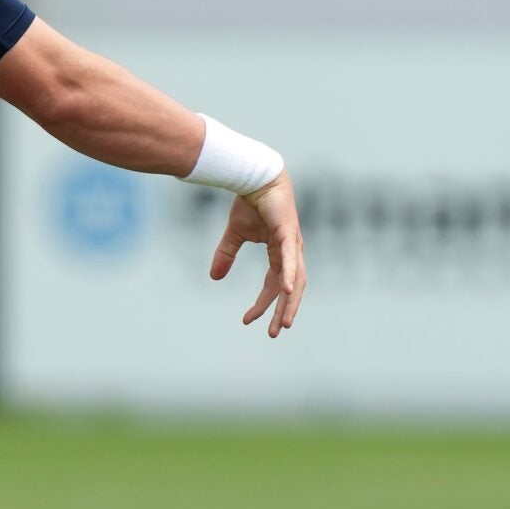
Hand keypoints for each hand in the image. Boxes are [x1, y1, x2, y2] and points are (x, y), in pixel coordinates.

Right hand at [210, 172, 305, 337]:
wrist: (254, 175)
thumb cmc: (249, 201)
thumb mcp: (234, 234)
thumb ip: (226, 255)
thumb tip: (214, 278)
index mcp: (280, 253)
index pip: (273, 285)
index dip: (262, 303)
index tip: (247, 320)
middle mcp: (290, 251)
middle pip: (290, 289)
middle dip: (283, 312)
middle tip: (276, 333)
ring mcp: (292, 243)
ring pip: (295, 280)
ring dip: (290, 302)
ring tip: (285, 322)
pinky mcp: (288, 233)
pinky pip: (290, 260)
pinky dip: (290, 276)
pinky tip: (287, 292)